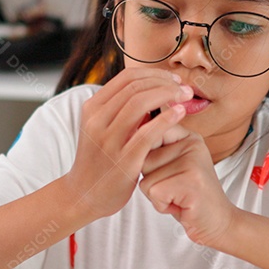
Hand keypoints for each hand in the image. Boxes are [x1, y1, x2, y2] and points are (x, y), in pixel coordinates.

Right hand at [62, 68, 192, 220]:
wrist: (83, 194)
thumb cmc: (99, 160)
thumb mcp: (101, 128)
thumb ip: (120, 110)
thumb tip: (152, 89)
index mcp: (92, 108)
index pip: (127, 77)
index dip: (154, 74)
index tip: (172, 80)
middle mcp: (97, 120)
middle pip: (136, 86)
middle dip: (165, 82)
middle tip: (184, 88)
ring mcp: (109, 140)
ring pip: (140, 103)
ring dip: (168, 95)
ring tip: (185, 98)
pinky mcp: (123, 160)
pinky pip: (147, 132)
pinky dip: (166, 118)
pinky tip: (180, 113)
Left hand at [139, 125, 238, 246]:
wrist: (218, 222)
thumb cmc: (189, 196)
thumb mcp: (174, 166)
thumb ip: (155, 150)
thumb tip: (127, 138)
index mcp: (187, 136)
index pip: (147, 135)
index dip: (146, 159)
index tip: (167, 172)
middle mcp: (192, 144)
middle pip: (142, 159)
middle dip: (151, 181)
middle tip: (174, 188)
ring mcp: (193, 162)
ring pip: (146, 178)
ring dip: (156, 195)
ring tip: (178, 197)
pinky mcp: (191, 182)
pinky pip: (154, 192)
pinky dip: (162, 205)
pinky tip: (180, 205)